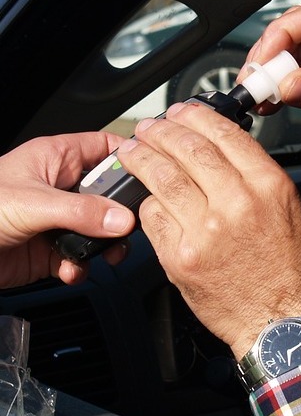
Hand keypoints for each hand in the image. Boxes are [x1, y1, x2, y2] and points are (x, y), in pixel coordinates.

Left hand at [0, 133, 134, 287]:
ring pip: (102, 228)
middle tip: (130, 227)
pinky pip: (82, 256)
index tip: (151, 173)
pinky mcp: (52, 249)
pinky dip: (82, 266)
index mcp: (56, 159)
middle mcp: (61, 187)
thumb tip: (122, 218)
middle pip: (110, 193)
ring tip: (104, 254)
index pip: (104, 147)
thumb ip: (82, 211)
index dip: (129, 156)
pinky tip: (70, 269)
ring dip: (107, 245)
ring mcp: (58, 219)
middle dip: (122, 214)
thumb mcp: (33, 203)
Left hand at [117, 102, 300, 358]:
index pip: (224, 134)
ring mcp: (206, 230)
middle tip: (151, 127)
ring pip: (162, 178)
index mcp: (270, 187)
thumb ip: (259, 179)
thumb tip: (225, 153)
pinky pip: (153, 217)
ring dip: (142, 157)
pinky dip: (147, 202)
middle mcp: (238, 203)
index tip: (184, 112)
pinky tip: (145, 196)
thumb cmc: (292, 272)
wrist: (282, 322)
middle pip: (187, 149)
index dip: (196, 116)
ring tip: (133, 150)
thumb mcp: (293, 212)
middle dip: (162, 130)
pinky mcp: (181, 257)